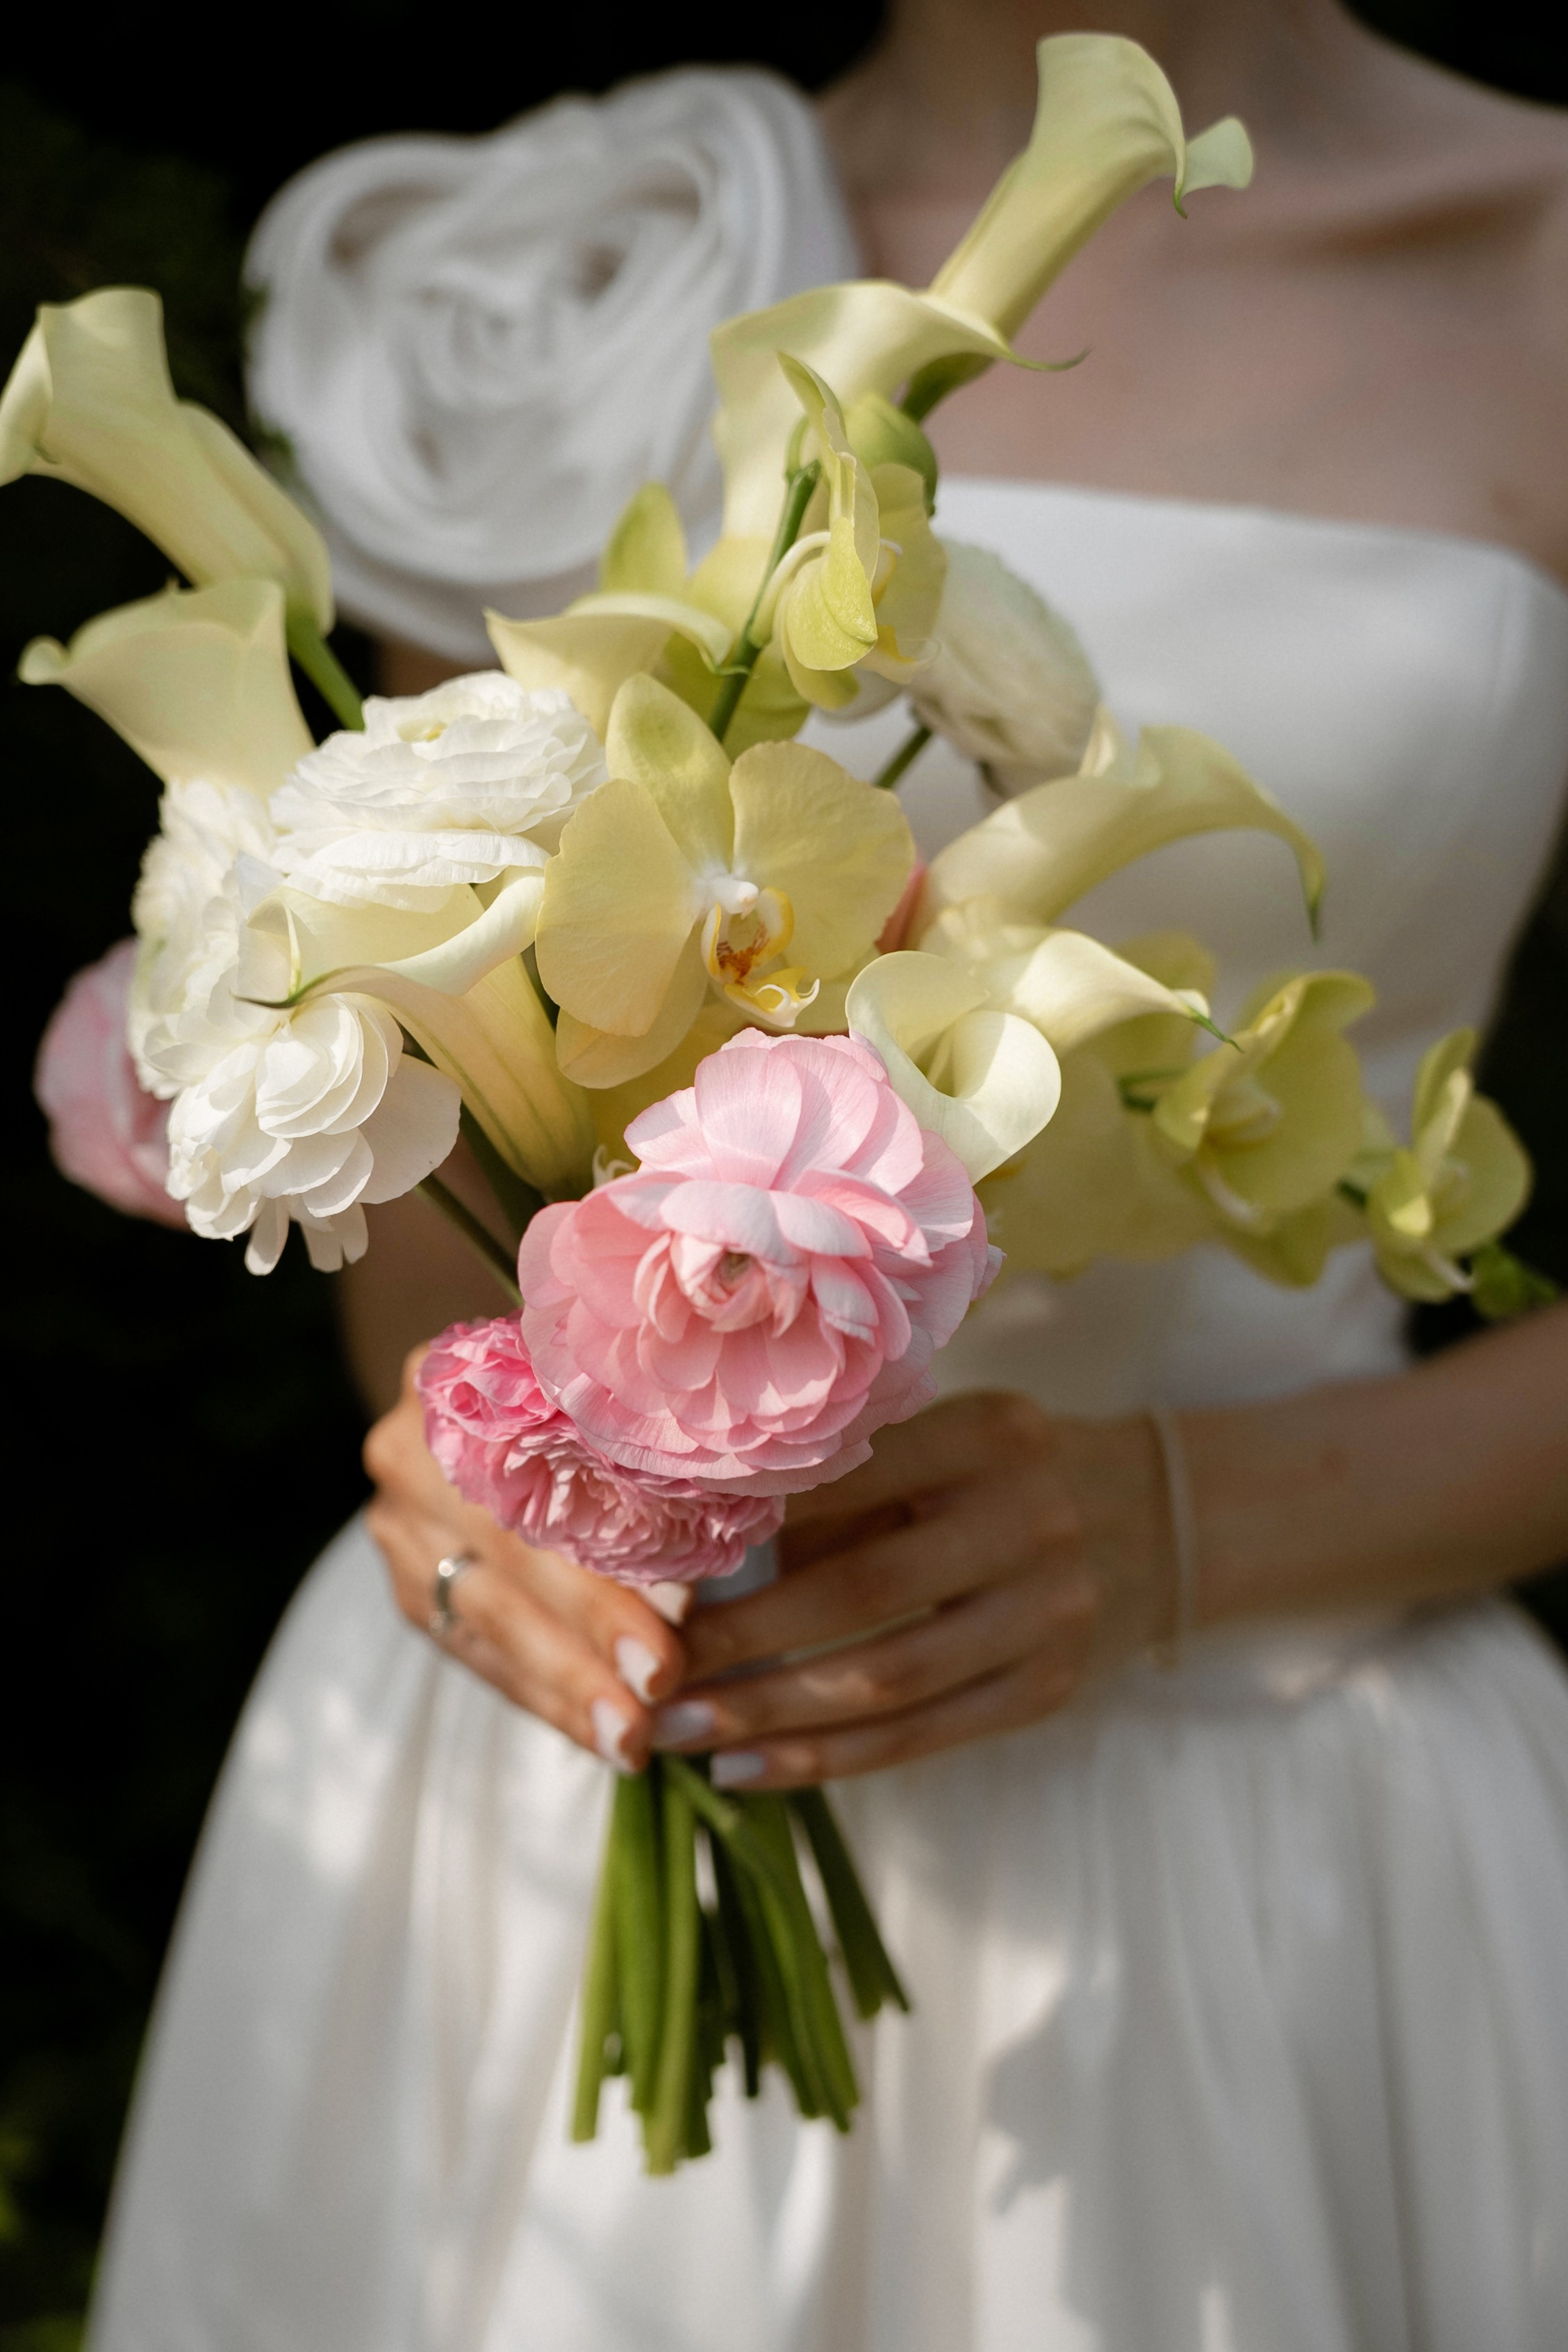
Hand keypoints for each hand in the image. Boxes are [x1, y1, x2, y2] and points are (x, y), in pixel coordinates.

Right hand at [363, 1349, 688, 1768]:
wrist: (496, 1403)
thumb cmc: (593, 1394)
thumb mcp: (607, 1398)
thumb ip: (640, 1439)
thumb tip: (728, 1522)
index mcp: (459, 1378)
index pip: (536, 1485)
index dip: (605, 1555)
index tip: (683, 1617)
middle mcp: (413, 1451)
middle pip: (505, 1562)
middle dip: (584, 1643)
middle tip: (654, 1701)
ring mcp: (400, 1526)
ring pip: (485, 1623)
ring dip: (563, 1690)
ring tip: (631, 1742)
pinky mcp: (411, 1586)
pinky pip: (475, 1655)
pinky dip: (540, 1697)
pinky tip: (595, 1735)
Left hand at [650, 1392, 1175, 1788]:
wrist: (1159, 1515)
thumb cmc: (1008, 1471)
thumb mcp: (947, 1439)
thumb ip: (849, 1484)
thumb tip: (705, 1543)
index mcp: (987, 1434)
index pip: (848, 1481)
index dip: (747, 1530)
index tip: (659, 1569)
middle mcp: (1026, 1517)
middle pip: (861, 1592)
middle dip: (742, 1641)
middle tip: (651, 1674)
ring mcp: (1047, 1610)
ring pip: (887, 1680)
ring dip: (770, 1716)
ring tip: (679, 1736)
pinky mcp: (1050, 1688)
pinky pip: (923, 1737)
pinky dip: (830, 1760)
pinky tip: (751, 1771)